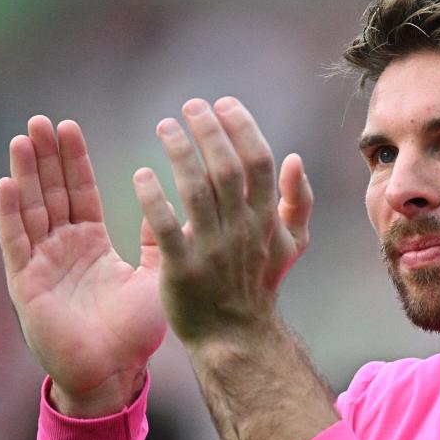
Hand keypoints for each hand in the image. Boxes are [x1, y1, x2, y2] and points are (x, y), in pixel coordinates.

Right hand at [0, 116, 167, 415]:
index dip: (73, 161)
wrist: (115, 373)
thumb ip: (162, 239)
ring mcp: (40, 265)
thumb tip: (178, 202)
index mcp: (91, 246)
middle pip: (50, 194)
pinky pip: (16, 242)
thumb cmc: (136, 332)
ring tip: (23, 138)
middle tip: (41, 120)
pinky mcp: (25, 284)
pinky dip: (10, 213)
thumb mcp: (156, 275)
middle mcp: (62, 250)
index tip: (69, 126)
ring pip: (30, 210)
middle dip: (46, 157)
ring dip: (25, 174)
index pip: (79, 193)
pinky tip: (6, 183)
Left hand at [132, 97, 312, 347]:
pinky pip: (166, 228)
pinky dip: (154, 200)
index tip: (221, 103)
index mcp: (266, 219)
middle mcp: (242, 230)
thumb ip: (298, 200)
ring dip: (180, 153)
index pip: (258, 161)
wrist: (237, 336)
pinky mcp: (183, 269)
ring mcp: (213, 250)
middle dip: (209, 131)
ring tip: (164, 126)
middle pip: (227, 168)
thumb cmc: (259, 284)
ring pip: (197, 191)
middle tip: (190, 106)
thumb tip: (294, 158)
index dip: (241, 127)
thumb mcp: (292, 244)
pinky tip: (141, 176)